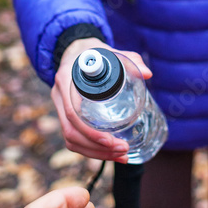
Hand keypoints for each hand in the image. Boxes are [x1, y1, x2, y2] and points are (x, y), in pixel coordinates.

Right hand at [51, 37, 151, 161]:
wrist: (78, 51)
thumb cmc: (96, 52)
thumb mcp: (112, 52)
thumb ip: (130, 60)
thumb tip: (147, 74)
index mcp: (66, 79)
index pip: (72, 113)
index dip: (90, 132)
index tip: (112, 139)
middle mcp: (59, 95)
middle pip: (71, 132)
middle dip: (97, 147)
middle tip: (123, 150)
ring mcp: (60, 106)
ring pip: (71, 140)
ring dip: (95, 153)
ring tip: (121, 156)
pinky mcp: (66, 115)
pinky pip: (73, 139)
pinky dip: (91, 150)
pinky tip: (111, 154)